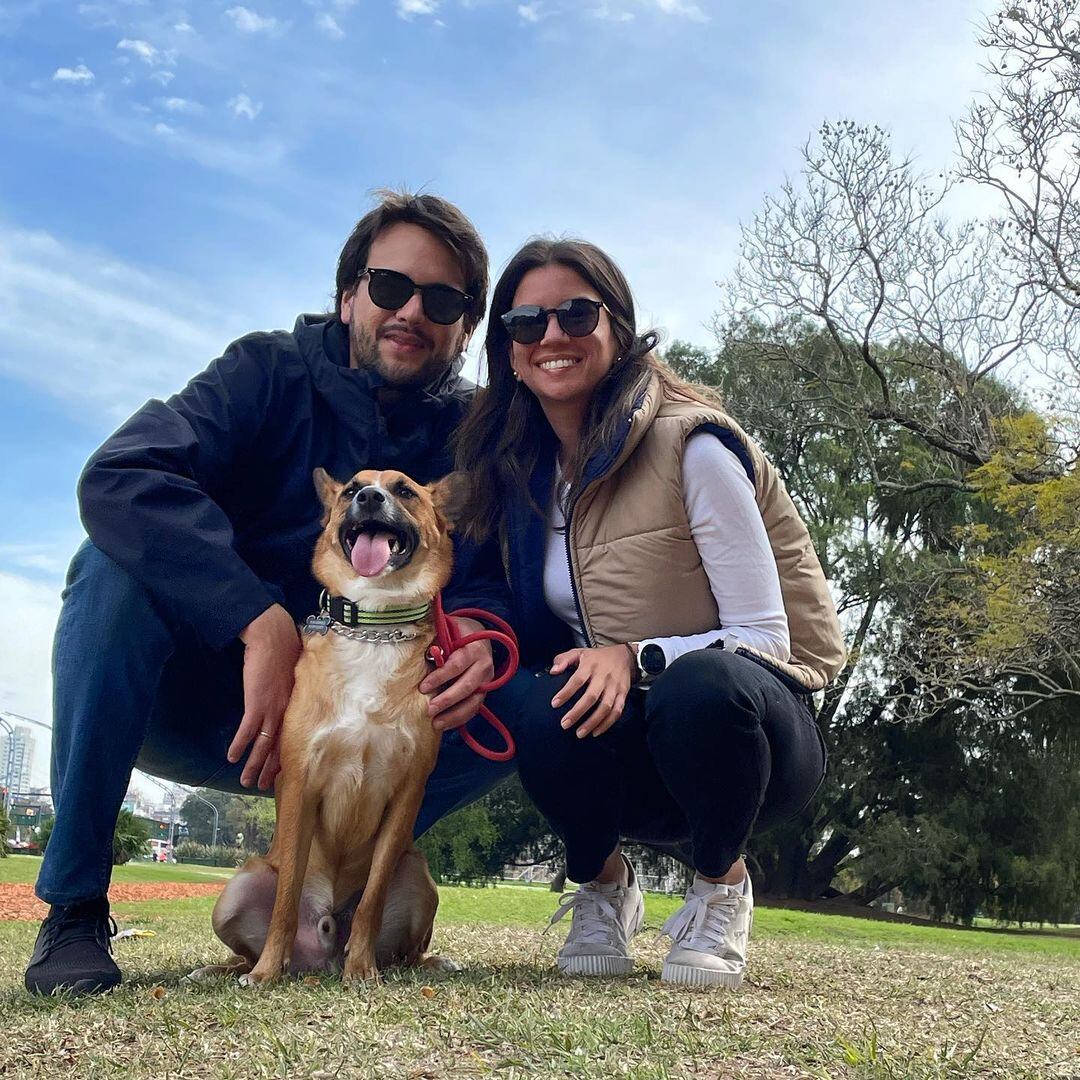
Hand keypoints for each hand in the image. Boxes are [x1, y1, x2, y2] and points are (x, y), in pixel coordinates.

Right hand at [229, 604, 301, 788]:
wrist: (274, 635)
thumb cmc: (282, 649)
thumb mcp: (291, 674)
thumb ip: (288, 689)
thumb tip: (282, 695)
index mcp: (295, 704)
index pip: (291, 737)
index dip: (285, 756)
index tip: (282, 772)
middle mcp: (286, 710)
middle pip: (279, 746)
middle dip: (270, 769)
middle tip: (262, 786)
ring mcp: (272, 707)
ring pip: (264, 744)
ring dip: (254, 765)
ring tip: (246, 781)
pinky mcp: (257, 701)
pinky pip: (247, 730)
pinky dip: (240, 745)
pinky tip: (232, 757)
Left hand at [420, 617, 494, 732]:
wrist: (479, 638)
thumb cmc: (457, 634)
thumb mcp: (447, 631)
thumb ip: (434, 641)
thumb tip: (414, 652)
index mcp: (473, 649)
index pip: (456, 664)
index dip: (440, 677)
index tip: (423, 687)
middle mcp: (483, 666)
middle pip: (466, 686)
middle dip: (447, 700)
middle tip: (429, 710)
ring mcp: (486, 681)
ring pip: (473, 702)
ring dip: (454, 715)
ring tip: (436, 724)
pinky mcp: (484, 692)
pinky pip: (474, 708)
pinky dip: (460, 718)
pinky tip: (445, 725)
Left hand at [550, 645, 633, 738]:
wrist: (625, 656)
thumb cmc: (597, 657)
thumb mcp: (579, 652)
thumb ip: (563, 659)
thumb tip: (552, 671)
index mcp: (590, 665)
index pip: (577, 680)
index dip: (566, 693)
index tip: (554, 704)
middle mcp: (603, 677)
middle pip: (591, 697)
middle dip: (577, 712)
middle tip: (564, 724)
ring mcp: (614, 687)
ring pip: (605, 707)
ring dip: (592, 722)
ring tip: (580, 733)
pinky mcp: (623, 695)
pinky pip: (617, 711)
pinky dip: (607, 723)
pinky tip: (596, 732)